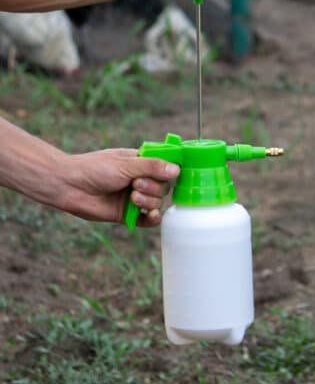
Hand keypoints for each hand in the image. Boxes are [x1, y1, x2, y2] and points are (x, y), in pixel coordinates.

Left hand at [57, 149, 179, 226]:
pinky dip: (153, 218)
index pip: (166, 167)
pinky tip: (150, 214)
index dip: (171, 171)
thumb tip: (176, 170)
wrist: (69, 186)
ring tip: (132, 197)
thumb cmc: (94, 168)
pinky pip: (149, 220)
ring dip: (149, 200)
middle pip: (164, 187)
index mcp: (141, 163)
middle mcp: (140, 180)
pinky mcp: (128, 215)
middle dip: (154, 187)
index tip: (173, 174)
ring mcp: (134, 198)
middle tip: (136, 184)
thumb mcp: (126, 164)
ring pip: (157, 202)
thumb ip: (152, 167)